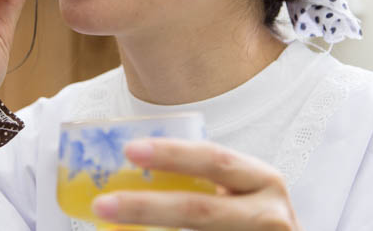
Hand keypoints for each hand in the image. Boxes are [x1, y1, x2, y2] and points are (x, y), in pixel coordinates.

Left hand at [92, 138, 301, 230]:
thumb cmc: (253, 216)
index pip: (214, 159)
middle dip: (147, 207)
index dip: (172, 154)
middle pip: (200, 210)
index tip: (130, 150)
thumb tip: (131, 171)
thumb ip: (203, 181)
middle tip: (104, 202)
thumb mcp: (240, 191)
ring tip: (110, 222)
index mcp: (262, 179)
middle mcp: (269, 214)